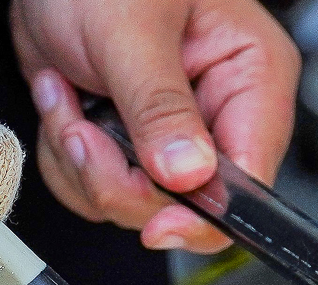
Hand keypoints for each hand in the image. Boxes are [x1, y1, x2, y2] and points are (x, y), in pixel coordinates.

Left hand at [10, 0, 301, 253]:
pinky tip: (65, 102)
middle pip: (187, 205)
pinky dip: (68, 157)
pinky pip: (101, 189)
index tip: (157, 222)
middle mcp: (220, 114)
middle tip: (85, 127)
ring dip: (84, 162)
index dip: (204, 214)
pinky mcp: (133, 143)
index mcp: (252, 77)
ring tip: (69, 97)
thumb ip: (160, 106)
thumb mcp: (130, 30)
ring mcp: (174, 134)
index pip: (250, 181)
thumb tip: (188, 176)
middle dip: (119, 177)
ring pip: (136, 203)